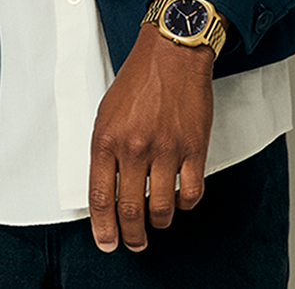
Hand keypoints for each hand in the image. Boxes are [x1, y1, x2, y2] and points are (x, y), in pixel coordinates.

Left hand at [88, 21, 214, 251]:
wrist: (171, 53)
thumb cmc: (140, 78)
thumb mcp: (107, 112)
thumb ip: (105, 150)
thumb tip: (106, 187)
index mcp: (107, 138)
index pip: (101, 198)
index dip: (103, 228)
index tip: (107, 241)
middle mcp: (134, 147)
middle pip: (131, 211)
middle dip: (131, 236)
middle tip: (134, 242)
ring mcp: (165, 149)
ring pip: (161, 209)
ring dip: (159, 223)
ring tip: (157, 221)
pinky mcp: (193, 148)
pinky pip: (191, 194)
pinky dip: (185, 205)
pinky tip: (180, 199)